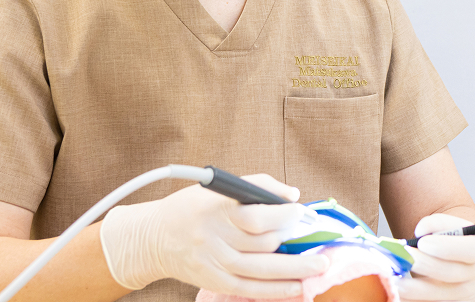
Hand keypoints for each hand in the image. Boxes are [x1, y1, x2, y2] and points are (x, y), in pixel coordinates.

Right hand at [100, 173, 328, 297]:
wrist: (154, 238)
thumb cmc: (193, 207)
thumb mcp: (219, 188)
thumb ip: (257, 185)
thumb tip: (292, 195)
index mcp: (216, 209)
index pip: (255, 215)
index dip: (283, 216)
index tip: (300, 212)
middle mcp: (215, 237)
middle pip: (263, 245)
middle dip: (295, 245)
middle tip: (321, 245)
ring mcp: (215, 263)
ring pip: (261, 270)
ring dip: (294, 271)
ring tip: (319, 268)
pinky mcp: (214, 281)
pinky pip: (249, 289)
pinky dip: (275, 290)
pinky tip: (296, 288)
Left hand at [398, 213, 474, 301]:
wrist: (464, 253)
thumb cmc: (454, 236)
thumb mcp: (453, 223)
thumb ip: (438, 223)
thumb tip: (420, 231)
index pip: (470, 249)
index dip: (446, 247)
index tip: (422, 242)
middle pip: (453, 273)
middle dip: (425, 265)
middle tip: (403, 258)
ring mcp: (474, 293)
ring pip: (442, 295)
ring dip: (416, 288)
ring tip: (396, 280)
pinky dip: (416, 299)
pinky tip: (401, 294)